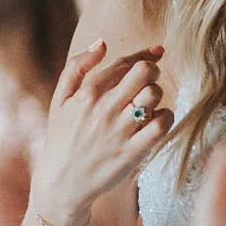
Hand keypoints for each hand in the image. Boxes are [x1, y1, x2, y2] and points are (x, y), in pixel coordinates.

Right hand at [27, 40, 172, 225]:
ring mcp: (119, 131)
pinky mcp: (132, 153)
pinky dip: (166, 117)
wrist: (62, 183)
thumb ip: (77, 67)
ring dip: (157, 94)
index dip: (145, 54)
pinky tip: (157, 119)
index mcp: (87, 93)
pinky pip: (162, 125)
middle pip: (144, 73)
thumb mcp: (60, 99)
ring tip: (148, 102)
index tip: (156, 52)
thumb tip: (101, 42)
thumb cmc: (62, 137)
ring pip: (153, 96)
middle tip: (150, 79)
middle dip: (152, 70)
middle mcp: (104, 109)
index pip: (125, 62)